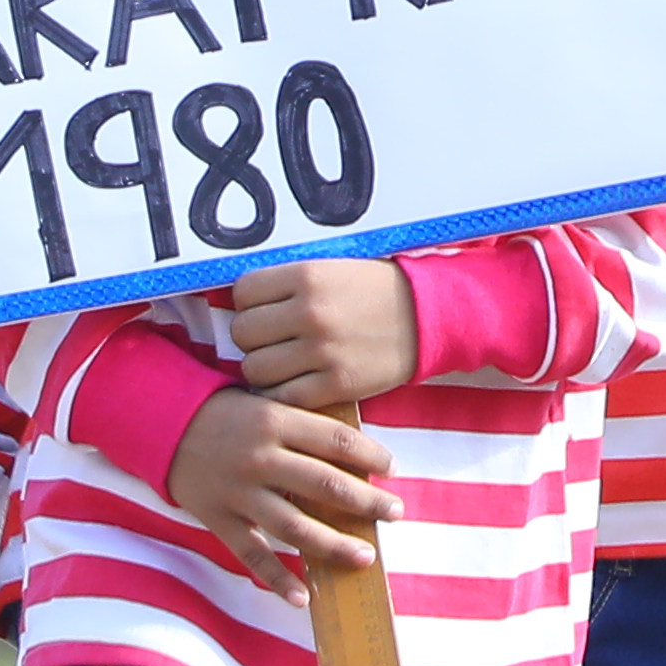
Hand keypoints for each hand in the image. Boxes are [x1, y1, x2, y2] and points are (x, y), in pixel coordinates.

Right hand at [168, 386, 397, 589]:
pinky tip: (303, 597)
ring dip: (334, 545)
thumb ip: (303, 426)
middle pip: (325, 486)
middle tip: (396, 512)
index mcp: (275, 421)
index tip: (393, 469)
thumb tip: (356, 453)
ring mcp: (238, 492)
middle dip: (367, 502)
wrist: (162, 423)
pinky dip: (278, 579)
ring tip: (366, 556)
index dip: (371, 455)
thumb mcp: (265, 403)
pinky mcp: (219, 519)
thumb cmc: (226, 412)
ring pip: (294, 527)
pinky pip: (252, 555)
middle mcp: (260, 458)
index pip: (337, 441)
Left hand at [226, 256, 419, 410]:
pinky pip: (283, 397)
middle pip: (242, 332)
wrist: (427, 317)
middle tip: (275, 340)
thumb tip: (238, 301)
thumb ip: (286, 283)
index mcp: (307, 276)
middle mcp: (310, 312)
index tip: (266, 310)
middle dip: (254, 338)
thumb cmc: (373, 291)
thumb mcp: (330, 268)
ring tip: (285, 363)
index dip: (250, 303)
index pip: (242, 292)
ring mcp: (323, 351)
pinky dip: (284, 394)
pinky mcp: (336, 385)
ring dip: (264, 368)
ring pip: (254, 368)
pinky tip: (297, 383)